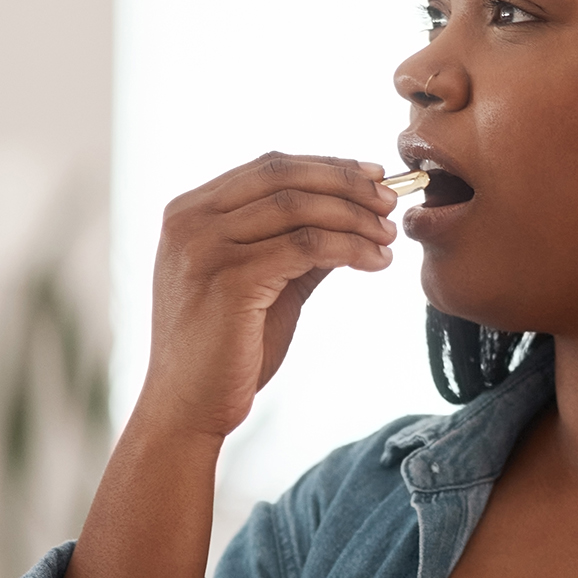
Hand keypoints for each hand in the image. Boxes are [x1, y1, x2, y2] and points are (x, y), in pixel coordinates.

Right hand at [53, 152, 393, 577]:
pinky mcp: (228, 281)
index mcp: (190, 212)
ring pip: (298, 209)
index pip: (268, 167)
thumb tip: (353, 215)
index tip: (373, 177)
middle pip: (283, 176)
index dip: (327, 167)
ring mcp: (204, 248)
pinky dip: (348, 248)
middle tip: (390, 201)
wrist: (187, 409)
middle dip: (346, 183)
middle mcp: (189, 221)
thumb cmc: (225, 351)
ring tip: (389, 236)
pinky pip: (304, 248)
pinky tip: (375, 263)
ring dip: (354, 217)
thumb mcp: (263, 285)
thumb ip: (297, 247)